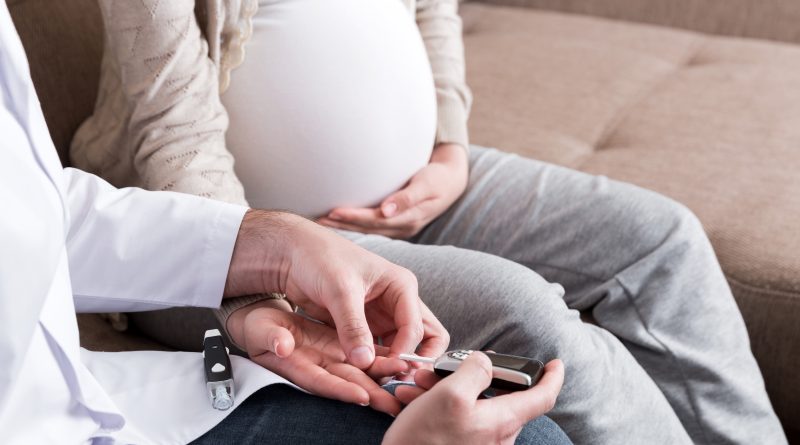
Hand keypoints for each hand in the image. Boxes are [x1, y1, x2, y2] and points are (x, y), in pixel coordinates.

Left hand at [224, 210, 449, 369]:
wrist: (293, 254)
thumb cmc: (319, 259)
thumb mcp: (339, 290)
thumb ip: (353, 326)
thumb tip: (364, 362)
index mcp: (401, 286)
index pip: (416, 326)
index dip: (405, 351)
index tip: (388, 370)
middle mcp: (397, 302)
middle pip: (425, 337)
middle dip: (417, 360)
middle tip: (401, 381)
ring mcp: (382, 316)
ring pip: (403, 348)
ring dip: (396, 366)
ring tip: (382, 384)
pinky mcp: (365, 327)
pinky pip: (379, 351)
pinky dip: (377, 365)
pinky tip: (366, 377)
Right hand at [226, 302, 408, 414]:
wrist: (260, 317)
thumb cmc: (256, 326)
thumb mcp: (259, 329)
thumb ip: (271, 337)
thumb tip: (282, 346)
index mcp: (296, 365)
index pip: (321, 382)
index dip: (341, 390)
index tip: (361, 397)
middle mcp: (317, 365)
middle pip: (348, 381)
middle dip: (372, 392)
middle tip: (395, 402)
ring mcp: (330, 357)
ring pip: (361, 369)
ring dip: (383, 376)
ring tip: (406, 381)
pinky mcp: (339, 346)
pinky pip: (364, 354)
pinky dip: (382, 358)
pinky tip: (402, 360)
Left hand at [319, 143, 468, 238]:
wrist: (452, 183)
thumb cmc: (438, 178)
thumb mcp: (427, 184)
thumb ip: (407, 197)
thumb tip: (386, 209)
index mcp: (408, 218)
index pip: (375, 220)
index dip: (353, 217)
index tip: (332, 211)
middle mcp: (401, 227)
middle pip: (366, 228)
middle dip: (342, 224)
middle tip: (316, 218)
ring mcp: (397, 228)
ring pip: (366, 229)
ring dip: (344, 226)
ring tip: (321, 220)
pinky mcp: (394, 225)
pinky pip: (370, 226)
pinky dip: (354, 224)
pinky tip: (338, 221)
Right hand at [383, 353, 564, 444]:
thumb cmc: (424, 440)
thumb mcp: (449, 394)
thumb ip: (475, 370)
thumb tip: (486, 362)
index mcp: (502, 421)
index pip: (542, 397)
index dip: (551, 377)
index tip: (554, 364)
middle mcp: (497, 437)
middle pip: (498, 395)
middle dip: (471, 374)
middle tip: (446, 367)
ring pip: (473, 404)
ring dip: (446, 388)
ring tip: (420, 384)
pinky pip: (459, 420)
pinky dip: (439, 405)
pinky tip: (416, 401)